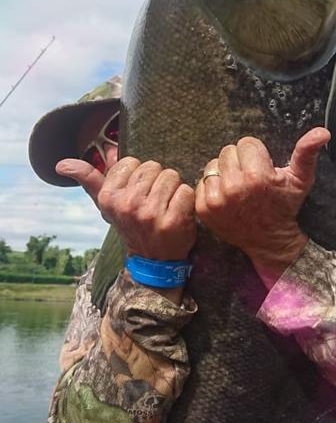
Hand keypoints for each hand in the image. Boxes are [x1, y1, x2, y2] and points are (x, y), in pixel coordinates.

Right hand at [56, 157, 196, 260]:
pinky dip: (184, 200)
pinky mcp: (173, 220)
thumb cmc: (130, 225)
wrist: (152, 260)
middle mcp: (127, 205)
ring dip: (172, 189)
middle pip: (153, 166)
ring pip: (171, 176)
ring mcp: (150, 213)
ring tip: (165, 206)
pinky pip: (185, 191)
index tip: (137, 192)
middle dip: (156, 180)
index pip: (131, 161)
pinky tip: (177, 213)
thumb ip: (88, 179)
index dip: (137, 175)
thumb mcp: (106, 204)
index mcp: (109, 197)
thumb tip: (62, 164)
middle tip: (153, 201)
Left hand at [196, 127, 329, 282]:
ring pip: (213, 165)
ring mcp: (216, 200)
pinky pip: (202, 182)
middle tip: (251, 180)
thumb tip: (322, 133)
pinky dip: (213, 187)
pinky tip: (227, 198)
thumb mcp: (300, 180)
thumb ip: (307, 153)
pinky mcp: (203, 209)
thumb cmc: (285, 206)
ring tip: (239, 188)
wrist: (270, 242)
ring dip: (225, 173)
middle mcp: (234, 187)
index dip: (257, 155)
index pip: (246, 143)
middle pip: (228, 151)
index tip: (263, 171)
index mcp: (257, 176)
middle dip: (240, 162)